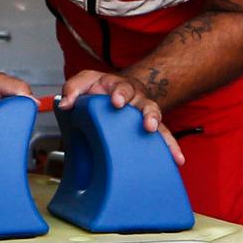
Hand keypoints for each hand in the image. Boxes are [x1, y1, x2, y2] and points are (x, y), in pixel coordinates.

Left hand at [59, 69, 184, 165]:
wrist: (116, 91)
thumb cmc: (100, 88)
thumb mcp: (84, 82)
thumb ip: (73, 89)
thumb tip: (65, 105)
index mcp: (121, 88)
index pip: (122, 88)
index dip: (120, 94)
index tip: (116, 101)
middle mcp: (137, 101)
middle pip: (147, 105)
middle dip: (148, 115)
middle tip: (147, 125)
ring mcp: (145, 115)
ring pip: (159, 123)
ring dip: (164, 137)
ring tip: (169, 151)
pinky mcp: (150, 129)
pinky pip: (164, 138)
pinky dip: (172, 148)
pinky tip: (177, 160)